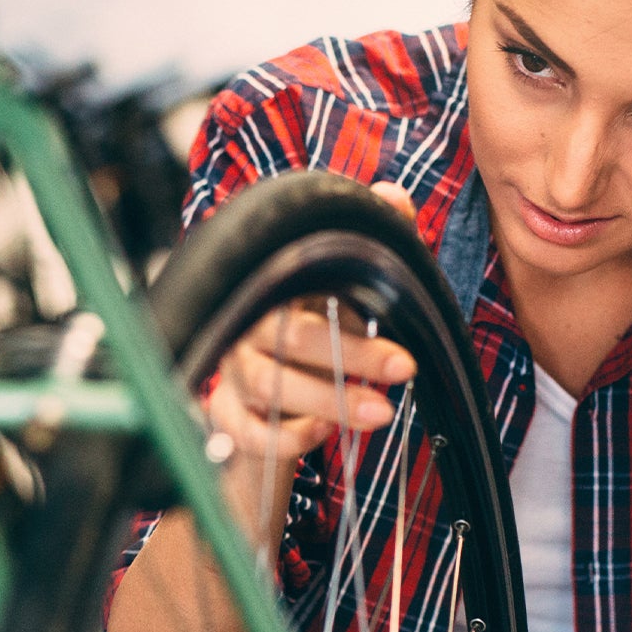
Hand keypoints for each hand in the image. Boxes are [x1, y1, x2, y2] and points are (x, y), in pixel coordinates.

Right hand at [205, 181, 419, 467]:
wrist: (279, 382)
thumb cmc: (320, 319)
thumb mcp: (352, 277)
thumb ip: (377, 231)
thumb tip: (394, 196)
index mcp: (278, 282)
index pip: (302, 280)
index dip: (350, 300)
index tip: (403, 339)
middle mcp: (248, 322)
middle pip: (288, 336)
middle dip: (351, 356)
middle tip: (405, 368)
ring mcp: (232, 369)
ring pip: (265, 383)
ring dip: (326, 401)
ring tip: (380, 413)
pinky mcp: (226, 413)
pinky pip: (244, 429)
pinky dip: (283, 435)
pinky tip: (322, 432)